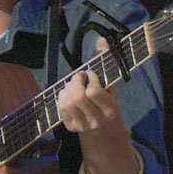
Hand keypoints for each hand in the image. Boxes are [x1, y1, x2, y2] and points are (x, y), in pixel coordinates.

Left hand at [56, 38, 137, 173]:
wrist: (105, 133)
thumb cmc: (107, 103)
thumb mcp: (111, 87)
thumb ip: (108, 63)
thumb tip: (101, 40)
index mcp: (110, 110)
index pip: (94, 91)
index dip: (90, 79)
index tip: (91, 74)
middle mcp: (97, 120)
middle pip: (78, 97)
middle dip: (76, 81)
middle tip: (79, 76)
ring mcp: (83, 126)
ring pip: (68, 102)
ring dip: (68, 88)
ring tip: (74, 84)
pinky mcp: (71, 128)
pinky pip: (61, 108)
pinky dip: (61, 97)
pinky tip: (68, 94)